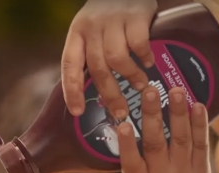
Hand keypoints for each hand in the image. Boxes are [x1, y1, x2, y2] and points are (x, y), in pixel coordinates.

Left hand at [62, 0, 156, 118]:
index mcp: (77, 34)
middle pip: (97, 68)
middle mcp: (92, 27)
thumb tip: (102, 96)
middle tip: (121, 112)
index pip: (70, 65)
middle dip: (110, 95)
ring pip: (116, 58)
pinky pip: (138, 43)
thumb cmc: (109, 15)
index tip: (77, 112)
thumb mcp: (92, 32)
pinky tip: (148, 63)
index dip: (72, 91)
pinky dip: (144, 57)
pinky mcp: (135, 15)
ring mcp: (113, 20)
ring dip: (130, 76)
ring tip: (141, 86)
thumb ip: (93, 57)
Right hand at [117, 86, 210, 172]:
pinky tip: (197, 105)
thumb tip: (122, 124)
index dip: (126, 144)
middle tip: (150, 91)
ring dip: (178, 114)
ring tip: (175, 91)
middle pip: (156, 145)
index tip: (122, 124)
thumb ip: (132, 158)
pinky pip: (200, 145)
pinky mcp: (201, 170)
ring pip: (180, 140)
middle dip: (152, 117)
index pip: (130, 163)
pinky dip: (199, 125)